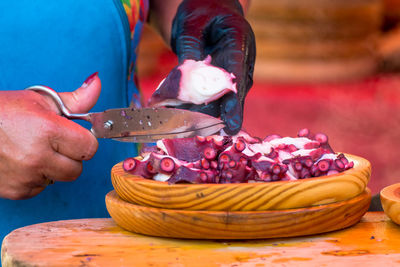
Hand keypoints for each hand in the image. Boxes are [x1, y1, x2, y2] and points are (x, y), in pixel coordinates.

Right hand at [0, 73, 100, 199]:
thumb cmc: (2, 112)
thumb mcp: (39, 100)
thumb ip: (75, 99)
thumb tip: (98, 82)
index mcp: (47, 130)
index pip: (90, 148)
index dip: (84, 140)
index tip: (74, 135)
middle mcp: (37, 157)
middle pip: (77, 168)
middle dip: (70, 156)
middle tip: (53, 143)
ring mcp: (26, 177)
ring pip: (59, 179)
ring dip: (53, 168)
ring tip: (33, 150)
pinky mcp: (15, 191)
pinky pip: (40, 188)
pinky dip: (36, 178)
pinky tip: (22, 163)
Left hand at [171, 0, 255, 134]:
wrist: (209, 10)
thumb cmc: (201, 11)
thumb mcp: (191, 25)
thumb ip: (190, 50)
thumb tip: (185, 79)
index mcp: (238, 41)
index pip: (237, 75)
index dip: (234, 103)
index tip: (231, 125)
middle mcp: (241, 61)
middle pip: (232, 94)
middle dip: (220, 117)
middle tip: (207, 137)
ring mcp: (234, 72)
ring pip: (222, 99)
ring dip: (205, 116)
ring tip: (186, 131)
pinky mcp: (223, 80)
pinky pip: (213, 97)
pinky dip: (198, 108)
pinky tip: (180, 118)